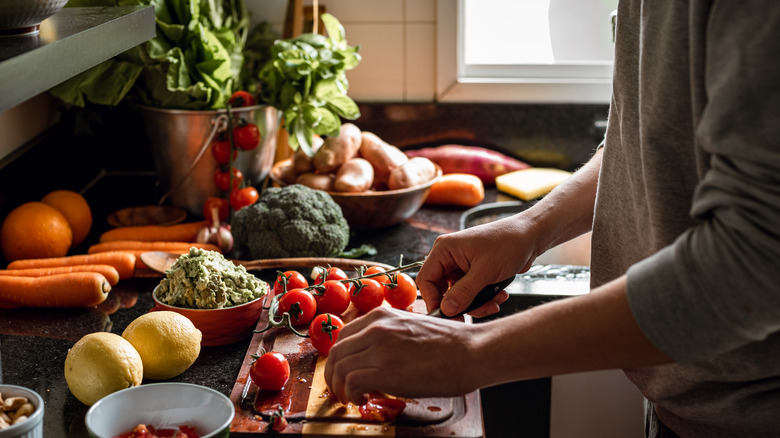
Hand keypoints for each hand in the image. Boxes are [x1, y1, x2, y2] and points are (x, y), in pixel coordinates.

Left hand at [324, 307, 480, 404]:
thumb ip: (390, 335)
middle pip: (336, 352)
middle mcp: (376, 327)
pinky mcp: (385, 370)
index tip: (344, 371)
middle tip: (341, 389)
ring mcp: (379, 348)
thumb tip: (377, 355)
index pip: (344, 336)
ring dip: (340, 387)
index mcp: (381, 315)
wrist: (472, 351)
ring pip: (339, 367)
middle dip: (334, 374)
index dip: (340, 358)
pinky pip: (351, 382)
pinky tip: (363, 399)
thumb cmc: (451, 343)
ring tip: (352, 398)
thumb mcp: (412, 327)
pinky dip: (351, 394)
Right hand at [417, 216, 537, 316]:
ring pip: (459, 295)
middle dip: (461, 304)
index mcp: (445, 249)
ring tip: (494, 302)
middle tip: (474, 314)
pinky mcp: (474, 272)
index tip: (447, 315)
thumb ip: (464, 292)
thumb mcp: (485, 271)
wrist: (531, 236)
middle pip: (442, 290)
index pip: (426, 280)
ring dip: (477, 303)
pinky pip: (472, 293)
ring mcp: (462, 265)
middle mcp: (450, 257)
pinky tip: (500, 295)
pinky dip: (484, 299)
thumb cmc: (509, 242)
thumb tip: (446, 310)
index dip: (434, 300)